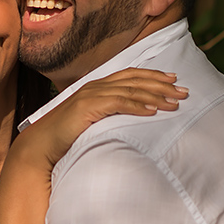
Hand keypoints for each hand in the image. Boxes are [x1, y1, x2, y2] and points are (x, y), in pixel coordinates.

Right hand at [13, 68, 187, 171]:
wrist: (40, 147)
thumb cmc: (66, 138)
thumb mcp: (92, 122)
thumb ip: (109, 115)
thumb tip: (131, 120)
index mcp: (98, 88)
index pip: (130, 76)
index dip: (153, 76)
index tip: (174, 81)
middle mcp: (95, 86)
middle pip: (135, 80)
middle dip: (161, 84)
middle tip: (184, 91)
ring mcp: (91, 95)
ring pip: (130, 91)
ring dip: (155, 96)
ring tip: (174, 103)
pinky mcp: (87, 107)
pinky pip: (117, 103)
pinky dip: (137, 105)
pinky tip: (153, 111)